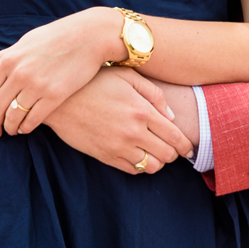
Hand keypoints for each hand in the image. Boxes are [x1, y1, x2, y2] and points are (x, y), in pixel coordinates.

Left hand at [0, 7, 116, 136]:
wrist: (87, 36)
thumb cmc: (53, 38)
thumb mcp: (21, 44)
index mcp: (9, 60)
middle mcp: (20, 73)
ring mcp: (37, 85)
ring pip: (14, 116)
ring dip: (9, 128)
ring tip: (10, 131)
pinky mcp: (56, 95)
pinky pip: (34, 119)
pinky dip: (26, 127)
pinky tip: (25, 129)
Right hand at [40, 68, 193, 175]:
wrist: (60, 98)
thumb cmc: (94, 81)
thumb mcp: (127, 77)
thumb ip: (153, 94)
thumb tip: (171, 116)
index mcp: (142, 111)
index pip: (175, 137)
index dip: (186, 145)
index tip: (189, 147)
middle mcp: (133, 132)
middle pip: (167, 155)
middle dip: (174, 153)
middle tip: (172, 148)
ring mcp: (118, 147)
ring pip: (152, 166)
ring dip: (158, 161)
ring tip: (155, 151)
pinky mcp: (105, 156)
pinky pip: (132, 170)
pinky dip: (140, 166)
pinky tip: (138, 154)